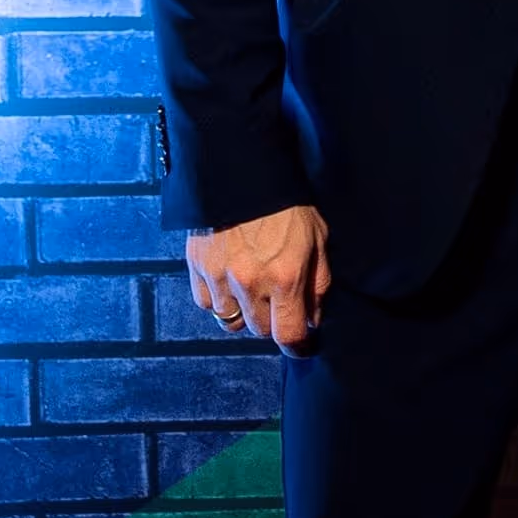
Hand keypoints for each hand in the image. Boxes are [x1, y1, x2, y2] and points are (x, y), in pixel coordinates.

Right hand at [187, 204, 330, 354]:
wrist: (244, 171)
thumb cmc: (287, 202)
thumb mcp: (318, 236)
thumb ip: (318, 281)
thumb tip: (313, 317)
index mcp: (285, 276)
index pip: (287, 335)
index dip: (297, 346)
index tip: (301, 344)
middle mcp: (251, 284)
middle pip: (260, 330)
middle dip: (274, 319)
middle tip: (280, 297)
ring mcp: (221, 278)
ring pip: (232, 320)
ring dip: (246, 310)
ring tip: (255, 283)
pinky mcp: (198, 269)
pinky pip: (208, 303)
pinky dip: (220, 298)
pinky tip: (231, 276)